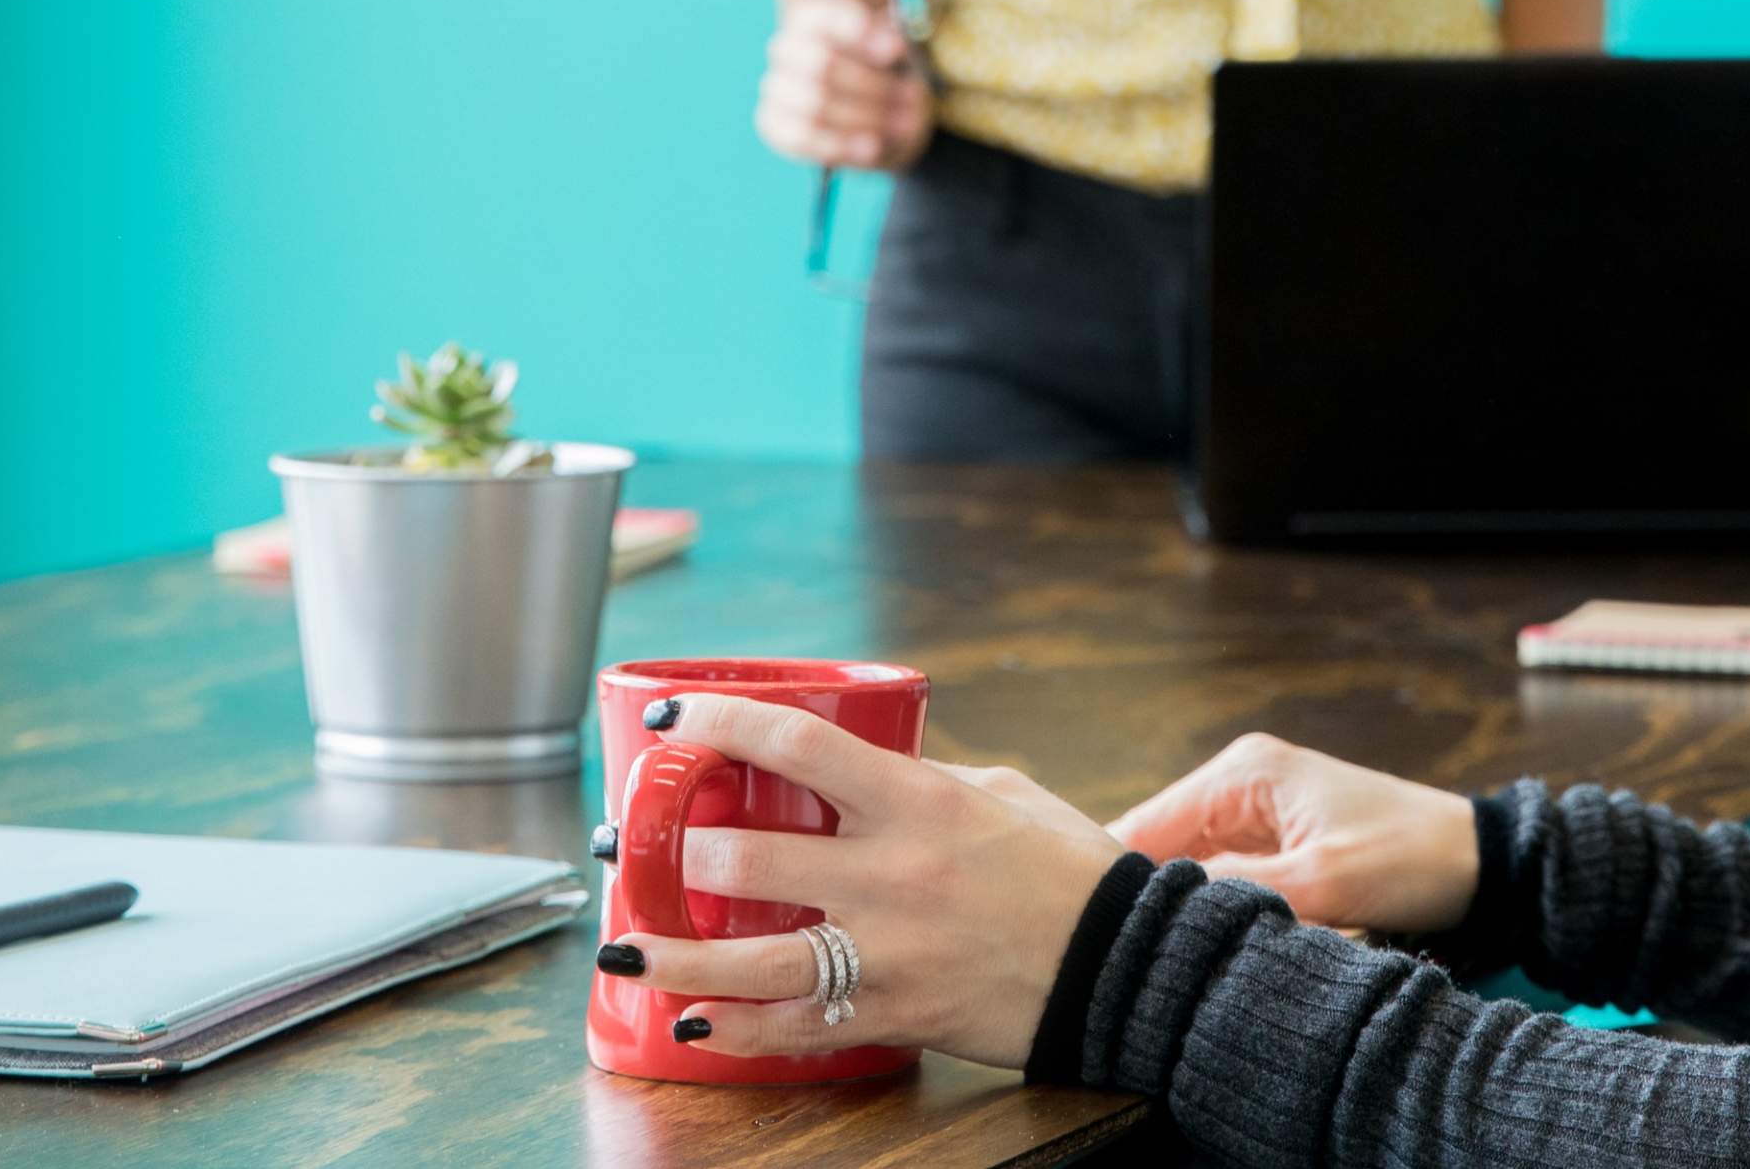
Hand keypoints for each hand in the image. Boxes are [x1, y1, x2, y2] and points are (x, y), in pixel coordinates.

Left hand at [604, 695, 1124, 1068]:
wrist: (1123, 966)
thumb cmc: (1068, 871)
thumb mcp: (998, 795)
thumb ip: (920, 782)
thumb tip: (859, 774)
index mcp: (916, 801)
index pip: (795, 745)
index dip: (718, 724)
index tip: (670, 721)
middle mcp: (889, 873)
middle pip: (748, 855)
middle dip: (676, 849)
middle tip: (636, 843)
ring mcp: (887, 951)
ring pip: (750, 957)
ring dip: (675, 951)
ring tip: (626, 943)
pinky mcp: (893, 1013)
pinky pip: (793, 1028)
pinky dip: (735, 1028)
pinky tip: (694, 1018)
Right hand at [756, 0, 932, 170]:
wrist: (868, 113)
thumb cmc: (881, 72)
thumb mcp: (893, 52)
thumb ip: (892, 44)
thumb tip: (894, 45)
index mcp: (811, 18)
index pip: (826, 18)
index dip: (859, 33)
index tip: (897, 50)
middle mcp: (785, 48)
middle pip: (823, 64)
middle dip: (873, 85)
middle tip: (912, 99)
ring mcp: (774, 88)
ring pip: (817, 104)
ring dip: (866, 117)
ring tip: (905, 124)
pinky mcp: (773, 126)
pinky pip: (805, 138)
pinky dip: (842, 144)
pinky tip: (872, 147)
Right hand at [1112, 732, 1479, 933]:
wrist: (1478, 862)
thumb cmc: (1408, 859)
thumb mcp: (1321, 881)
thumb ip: (1237, 890)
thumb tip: (1161, 913)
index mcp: (1243, 772)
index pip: (1144, 823)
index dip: (1112, 878)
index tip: (1090, 934)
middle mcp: (1241, 780)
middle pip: (1160, 844)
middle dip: (1147, 896)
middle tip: (1125, 957)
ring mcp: (1258, 809)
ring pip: (1190, 864)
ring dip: (1184, 905)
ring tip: (1160, 956)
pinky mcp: (1278, 838)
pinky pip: (1225, 873)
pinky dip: (1216, 905)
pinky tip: (1206, 943)